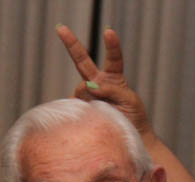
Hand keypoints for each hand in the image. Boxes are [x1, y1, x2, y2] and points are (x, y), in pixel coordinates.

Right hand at [55, 24, 153, 142]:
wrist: (128, 141)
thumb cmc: (134, 120)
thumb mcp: (129, 100)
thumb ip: (112, 89)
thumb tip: (90, 86)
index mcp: (114, 79)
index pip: (113, 58)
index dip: (111, 45)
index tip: (108, 31)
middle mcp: (97, 85)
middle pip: (82, 61)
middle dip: (71, 44)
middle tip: (60, 28)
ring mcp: (87, 97)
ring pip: (80, 89)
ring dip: (88, 96)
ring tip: (101, 111)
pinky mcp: (80, 111)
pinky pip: (75, 106)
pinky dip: (80, 109)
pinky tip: (87, 116)